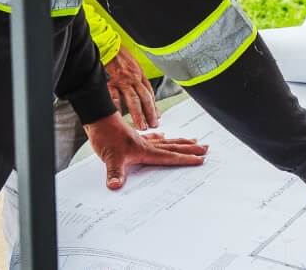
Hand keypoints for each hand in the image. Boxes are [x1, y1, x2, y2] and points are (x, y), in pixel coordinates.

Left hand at [85, 113, 207, 188]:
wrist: (98, 119)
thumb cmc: (105, 137)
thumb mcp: (109, 158)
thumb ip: (114, 173)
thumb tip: (115, 186)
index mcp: (145, 150)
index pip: (170, 157)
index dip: (185, 159)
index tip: (200, 160)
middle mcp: (147, 145)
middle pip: (173, 147)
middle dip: (190, 149)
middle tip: (206, 149)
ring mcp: (142, 140)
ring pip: (167, 142)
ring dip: (181, 142)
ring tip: (194, 141)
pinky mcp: (135, 138)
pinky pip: (154, 138)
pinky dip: (161, 138)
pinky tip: (164, 135)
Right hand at [105, 48, 157, 130]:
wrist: (107, 45)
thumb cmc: (119, 56)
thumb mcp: (132, 65)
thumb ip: (138, 80)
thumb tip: (144, 94)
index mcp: (139, 74)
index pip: (150, 93)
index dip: (154, 106)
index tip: (157, 117)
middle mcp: (133, 78)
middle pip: (145, 98)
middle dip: (150, 113)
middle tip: (153, 125)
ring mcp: (122, 80)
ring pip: (133, 100)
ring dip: (138, 115)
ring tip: (141, 126)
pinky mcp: (111, 81)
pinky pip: (114, 97)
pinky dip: (117, 108)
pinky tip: (120, 117)